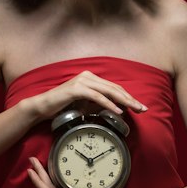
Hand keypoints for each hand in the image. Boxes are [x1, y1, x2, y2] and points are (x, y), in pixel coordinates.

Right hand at [25, 70, 147, 124]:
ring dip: (124, 101)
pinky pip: (97, 97)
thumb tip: (116, 108)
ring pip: (109, 91)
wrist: (43, 107)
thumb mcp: (84, 105)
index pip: (114, 88)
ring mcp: (82, 81)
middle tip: (143, 108)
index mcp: (91, 78)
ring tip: (135, 109)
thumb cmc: (62, 107)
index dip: (128, 97)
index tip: (139, 106)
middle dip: (131, 99)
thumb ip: (98, 104)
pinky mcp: (76, 89)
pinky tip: (118, 111)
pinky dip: (109, 104)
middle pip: (115, 88)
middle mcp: (88, 76)